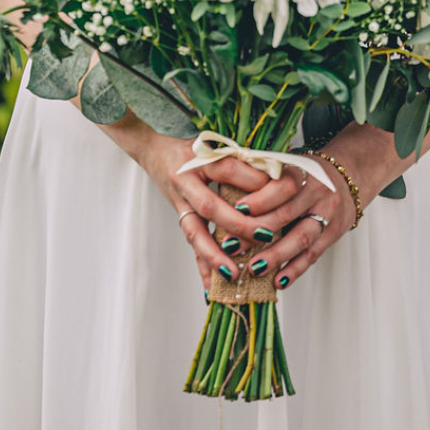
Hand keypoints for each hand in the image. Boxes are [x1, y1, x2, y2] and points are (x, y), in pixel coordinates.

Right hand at [133, 132, 302, 290]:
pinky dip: (201, 266)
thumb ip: (241, 156)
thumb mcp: (216, 143)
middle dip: (238, 225)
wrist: (152, 150)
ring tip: (233, 274)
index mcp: (199, 158)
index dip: (252, 179)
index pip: (227, 168)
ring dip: (214, 255)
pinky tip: (211, 287)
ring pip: (195, 232)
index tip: (277, 188)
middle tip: (265, 236)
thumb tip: (275, 172)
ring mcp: (180, 202)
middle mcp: (186, 182)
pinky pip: (191, 244)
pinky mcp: (180, 217)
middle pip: (211, 206)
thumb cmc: (192, 147)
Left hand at [224, 147, 369, 291]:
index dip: (259, 199)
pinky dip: (295, 269)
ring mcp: (328, 213)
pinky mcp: (334, 233)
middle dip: (257, 232)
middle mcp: (318, 191)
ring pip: (302, 237)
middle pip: (287, 214)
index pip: (281, 186)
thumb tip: (225, 194)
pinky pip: (313, 254)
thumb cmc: (306, 173)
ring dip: (277, 256)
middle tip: (231, 246)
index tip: (236, 210)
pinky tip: (279, 280)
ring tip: (254, 269)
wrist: (348, 176)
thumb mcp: (288, 165)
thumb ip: (263, 176)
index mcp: (303, 170)